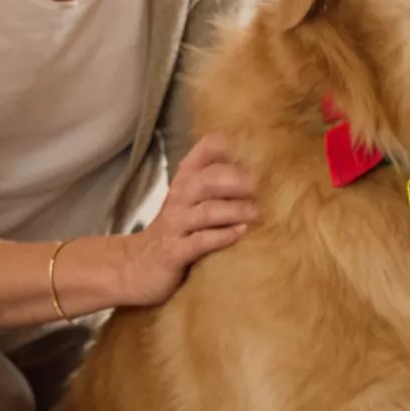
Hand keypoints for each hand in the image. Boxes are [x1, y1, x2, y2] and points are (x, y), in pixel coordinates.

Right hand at [112, 137, 258, 307]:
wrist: (134, 266)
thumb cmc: (177, 231)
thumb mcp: (194, 201)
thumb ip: (221, 184)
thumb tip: (269, 171)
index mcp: (187, 178)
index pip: (208, 148)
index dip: (234, 144)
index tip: (266, 149)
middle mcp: (180, 196)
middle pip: (212, 179)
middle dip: (244, 181)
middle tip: (275, 187)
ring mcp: (175, 224)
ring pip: (208, 210)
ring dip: (237, 210)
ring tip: (262, 213)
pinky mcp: (173, 252)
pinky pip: (199, 241)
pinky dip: (222, 236)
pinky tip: (241, 233)